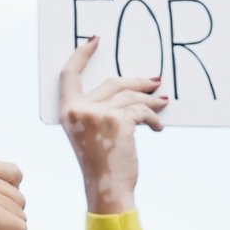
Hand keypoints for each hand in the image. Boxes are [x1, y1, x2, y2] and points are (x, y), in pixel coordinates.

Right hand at [57, 36, 166, 213]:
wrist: (107, 189)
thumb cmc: (101, 164)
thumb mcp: (91, 133)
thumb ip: (99, 109)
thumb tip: (131, 88)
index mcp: (67, 111)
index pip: (69, 75)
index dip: (81, 55)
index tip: (95, 40)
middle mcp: (79, 110)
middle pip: (112, 83)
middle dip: (137, 82)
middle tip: (156, 81)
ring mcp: (98, 114)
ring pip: (131, 96)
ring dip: (151, 101)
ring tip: (162, 106)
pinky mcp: (118, 121)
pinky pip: (142, 111)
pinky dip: (153, 119)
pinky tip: (158, 128)